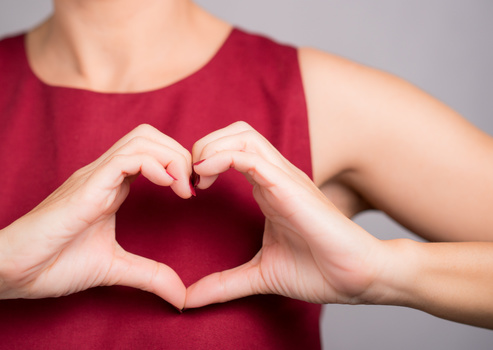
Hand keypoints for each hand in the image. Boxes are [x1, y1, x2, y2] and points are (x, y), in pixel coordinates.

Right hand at [0, 125, 191, 308]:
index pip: (151, 153)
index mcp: (112, 186)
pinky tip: (167, 186)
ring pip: (142, 139)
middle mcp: (104, 173)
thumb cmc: (54, 264)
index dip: (177, 165)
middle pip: (150, 136)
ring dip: (172, 157)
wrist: (14, 270)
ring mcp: (95, 175)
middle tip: (192, 186)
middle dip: (180, 153)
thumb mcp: (115, 267)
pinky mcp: (87, 185)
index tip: (192, 193)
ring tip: (183, 188)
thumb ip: (150, 275)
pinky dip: (156, 165)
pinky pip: (127, 158)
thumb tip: (181, 295)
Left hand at [186, 122, 388, 307]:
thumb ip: (224, 283)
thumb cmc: (318, 270)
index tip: (190, 190)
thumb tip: (189, 299)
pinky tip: (205, 177)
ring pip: (242, 135)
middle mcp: (276, 176)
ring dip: (210, 147)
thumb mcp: (259, 274)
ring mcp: (284, 178)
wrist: (358, 278)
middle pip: (236, 132)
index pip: (233, 150)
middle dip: (205, 144)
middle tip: (191, 178)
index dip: (205, 160)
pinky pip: (251, 157)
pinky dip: (222, 158)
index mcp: (269, 188)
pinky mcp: (290, 187)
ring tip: (197, 176)